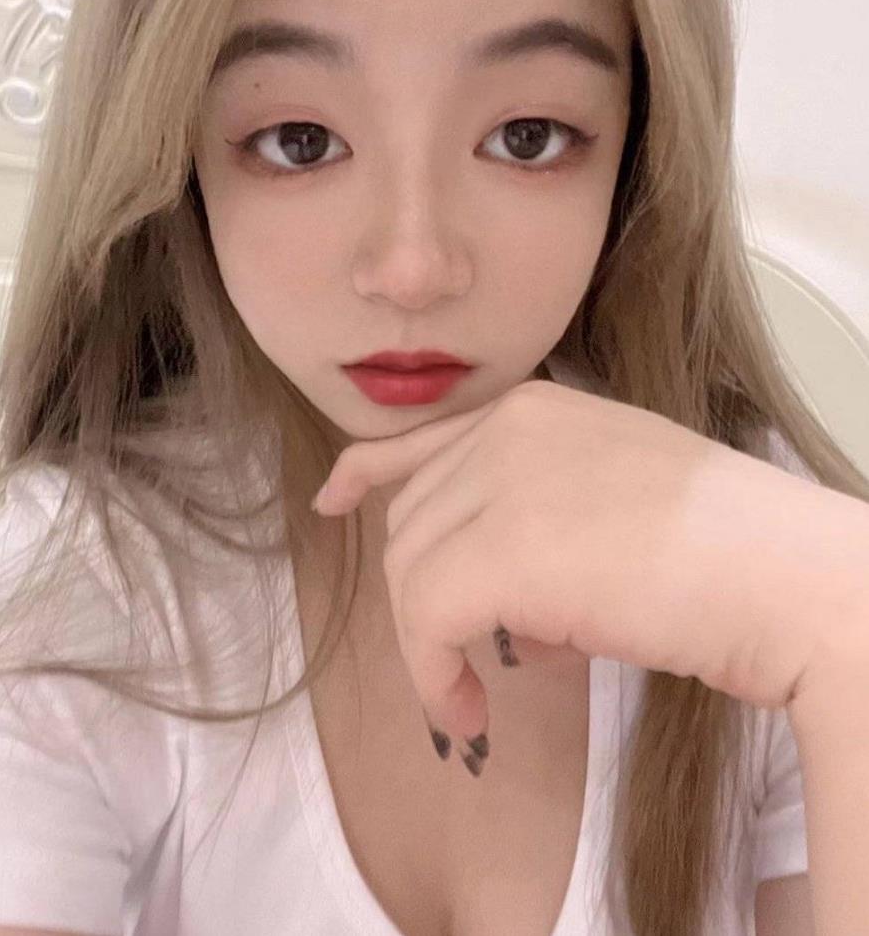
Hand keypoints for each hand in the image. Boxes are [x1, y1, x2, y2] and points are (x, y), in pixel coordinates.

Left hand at [312, 379, 866, 747]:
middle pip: (412, 520)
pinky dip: (434, 676)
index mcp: (538, 408)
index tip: (333, 498)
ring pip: (411, 570)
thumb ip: (543, 531)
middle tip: (466, 661)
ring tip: (473, 697)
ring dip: (429, 646)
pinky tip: (471, 712)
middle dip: (423, 595)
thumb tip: (515, 624)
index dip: (367, 470)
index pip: (425, 437)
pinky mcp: (500, 550)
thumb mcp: (616, 505)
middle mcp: (509, 427)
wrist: (786, 578)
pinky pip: (426, 620)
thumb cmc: (727, 554)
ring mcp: (503, 480)